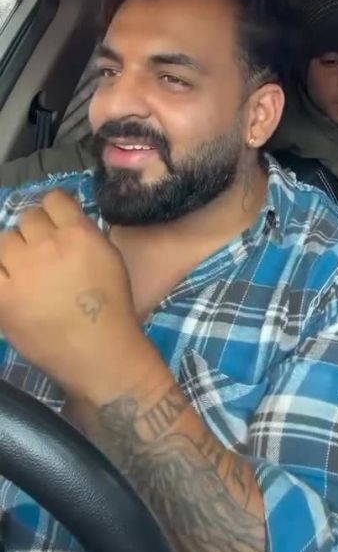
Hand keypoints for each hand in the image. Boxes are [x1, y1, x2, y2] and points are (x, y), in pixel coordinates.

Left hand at [0, 190, 154, 399]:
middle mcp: (47, 244)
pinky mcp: (3, 297)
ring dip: (14, 252)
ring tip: (23, 271)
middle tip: (41, 255)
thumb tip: (61, 222)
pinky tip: (11, 283)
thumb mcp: (108, 257)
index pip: (53, 199)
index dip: (53, 211)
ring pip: (5, 240)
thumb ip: (84, 233)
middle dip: (34, 234)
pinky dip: (2, 273)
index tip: (54, 225)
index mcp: (78, 233)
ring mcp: (21, 270)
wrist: (100, 352)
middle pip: (27, 219)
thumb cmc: (113, 306)